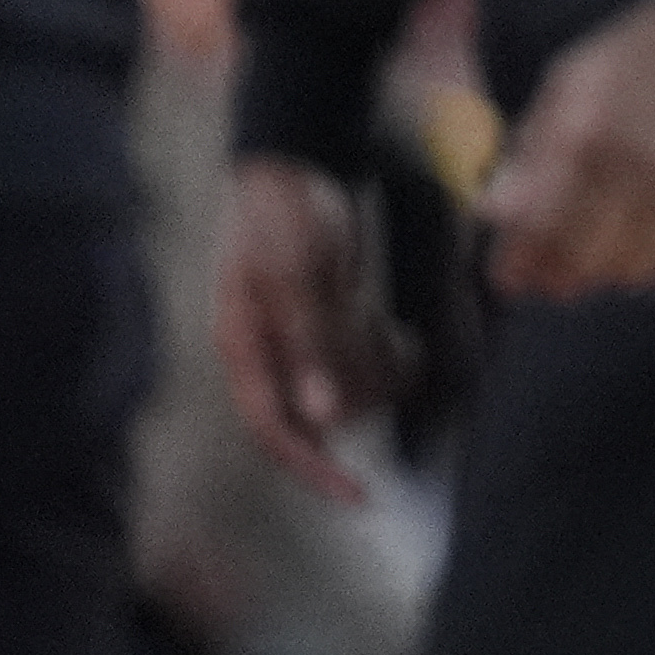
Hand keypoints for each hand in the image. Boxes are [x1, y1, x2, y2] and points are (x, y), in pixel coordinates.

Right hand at [211, 153, 398, 504]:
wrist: (291, 162)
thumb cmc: (283, 213)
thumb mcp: (297, 277)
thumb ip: (309, 344)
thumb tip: (320, 416)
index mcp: (246, 350)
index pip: (275, 431)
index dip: (313, 470)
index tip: (357, 493)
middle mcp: (265, 352)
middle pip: (310, 413)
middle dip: (358, 405)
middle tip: (400, 383)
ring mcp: (291, 334)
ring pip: (336, 384)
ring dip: (373, 377)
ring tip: (408, 357)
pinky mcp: (316, 316)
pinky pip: (347, 353)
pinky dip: (375, 352)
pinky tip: (402, 341)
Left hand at [476, 0, 654, 302]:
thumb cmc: (638, 56)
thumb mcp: (569, 83)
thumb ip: (530, 151)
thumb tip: (495, 212)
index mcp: (585, 133)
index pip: (534, 232)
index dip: (514, 265)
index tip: (510, 275)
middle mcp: (636, 167)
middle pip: (581, 264)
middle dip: (557, 278)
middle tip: (551, 276)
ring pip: (633, 275)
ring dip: (609, 272)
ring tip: (604, 249)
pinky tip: (652, 237)